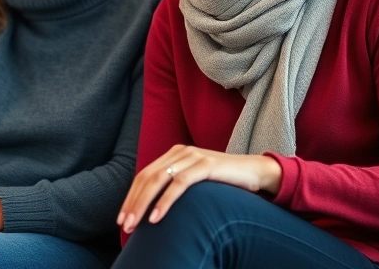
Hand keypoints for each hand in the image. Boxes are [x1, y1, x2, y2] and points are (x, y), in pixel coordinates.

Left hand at [117, 145, 281, 233]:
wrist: (256, 172)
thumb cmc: (225, 183)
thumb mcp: (196, 182)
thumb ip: (176, 187)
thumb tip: (153, 209)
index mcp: (175, 154)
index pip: (144, 175)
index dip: (131, 197)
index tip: (122, 218)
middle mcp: (181, 152)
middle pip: (147, 178)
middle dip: (133, 203)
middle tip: (124, 225)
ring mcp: (193, 157)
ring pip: (158, 180)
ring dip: (143, 205)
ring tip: (135, 225)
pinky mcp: (206, 165)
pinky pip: (179, 184)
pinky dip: (165, 201)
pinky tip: (156, 218)